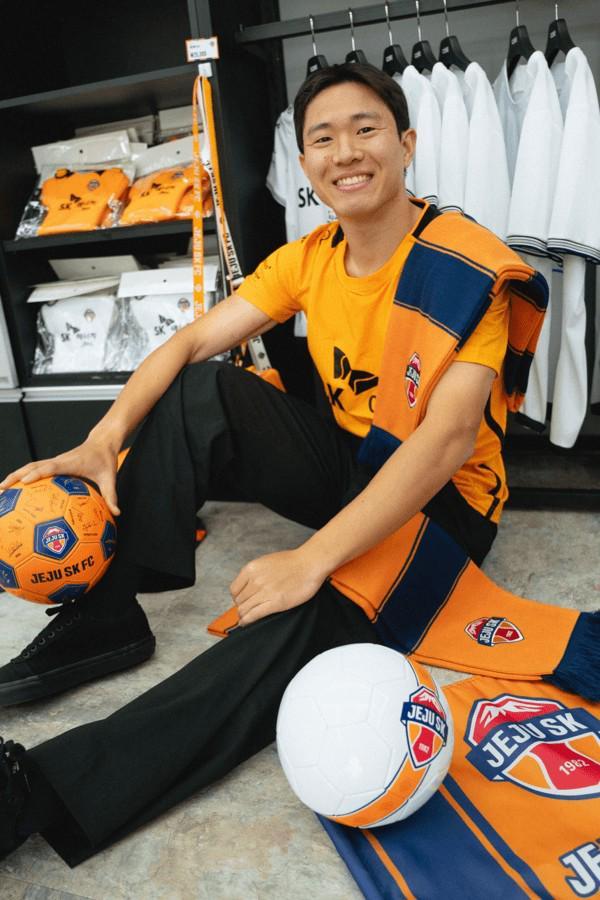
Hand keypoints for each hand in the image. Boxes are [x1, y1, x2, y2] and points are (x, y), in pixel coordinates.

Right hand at [0, 437, 120, 515]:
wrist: (101, 442)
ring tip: (0, 492)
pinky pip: (34, 471)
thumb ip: (111, 495)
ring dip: (14, 477)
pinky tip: (14, 492)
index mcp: (70, 462)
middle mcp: (58, 460)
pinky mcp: (52, 465)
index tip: (26, 481)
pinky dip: (22, 479)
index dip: (38, 473)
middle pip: (31, 467)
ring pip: (28, 468)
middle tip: (1, 490)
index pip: (51, 467)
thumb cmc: (105, 459)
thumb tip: (116, 513)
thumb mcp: (110, 477)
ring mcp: (53, 462)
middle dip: (16, 477)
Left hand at [230, 547, 326, 626]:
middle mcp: (255, 580)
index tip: (242, 600)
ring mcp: (265, 592)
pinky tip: (246, 623)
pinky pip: (254, 615)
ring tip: (245, 619)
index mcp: (251, 569)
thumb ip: (255, 574)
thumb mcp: (266, 562)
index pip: (234, 590)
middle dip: (242, 606)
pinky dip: (247, 621)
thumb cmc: (292, 562)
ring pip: (244, 609)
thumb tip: (248, 586)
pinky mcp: (275, 603)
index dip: (237, 597)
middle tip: (247, 610)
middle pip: (239, 601)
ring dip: (244, 615)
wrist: (309, 564)